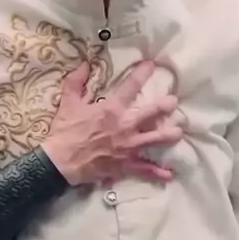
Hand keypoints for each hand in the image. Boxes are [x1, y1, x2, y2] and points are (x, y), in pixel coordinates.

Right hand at [42, 60, 182, 185]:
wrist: (60, 162)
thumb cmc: (65, 131)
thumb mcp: (68, 103)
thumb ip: (76, 82)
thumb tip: (84, 64)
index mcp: (111, 109)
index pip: (130, 86)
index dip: (142, 73)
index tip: (152, 64)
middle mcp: (124, 126)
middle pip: (151, 113)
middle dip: (165, 106)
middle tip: (174, 102)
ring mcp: (128, 146)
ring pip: (154, 139)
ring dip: (168, 135)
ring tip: (179, 132)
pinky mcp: (125, 165)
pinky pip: (145, 169)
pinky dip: (158, 173)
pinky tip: (169, 174)